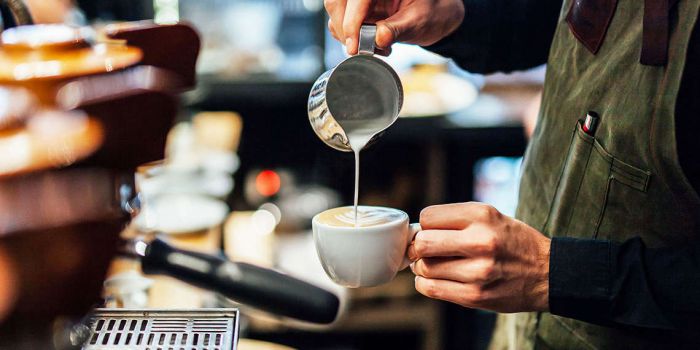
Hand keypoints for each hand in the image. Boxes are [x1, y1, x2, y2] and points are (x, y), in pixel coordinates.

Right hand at [324, 0, 464, 54]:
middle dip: (344, 29)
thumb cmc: (433, 13)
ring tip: (375, 47)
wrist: (437, 15)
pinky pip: (341, 21)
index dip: (351, 22)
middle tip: (358, 50)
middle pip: (338, 3)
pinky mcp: (357, 8)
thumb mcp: (419, 21)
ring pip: (336, 12)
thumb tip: (378, 39)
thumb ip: (398, 29)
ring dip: (347, 35)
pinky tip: (371, 43)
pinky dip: (350, 37)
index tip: (354, 46)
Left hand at [407, 202, 550, 312]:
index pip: (428, 217)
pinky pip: (432, 289)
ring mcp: (478, 271)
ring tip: (434, 265)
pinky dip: (426, 283)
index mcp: (482, 215)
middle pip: (422, 243)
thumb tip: (414, 233)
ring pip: (425, 268)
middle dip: (418, 247)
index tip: (431, 232)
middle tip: (424, 250)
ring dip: (422, 267)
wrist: (548, 273)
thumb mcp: (490, 216)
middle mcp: (480, 241)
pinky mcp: (476, 296)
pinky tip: (436, 279)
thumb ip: (455, 220)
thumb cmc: (512, 241)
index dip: (425, 225)